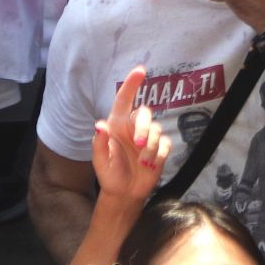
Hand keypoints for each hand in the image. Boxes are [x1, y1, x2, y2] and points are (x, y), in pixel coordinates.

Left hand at [92, 65, 172, 204]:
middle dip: (144, 128)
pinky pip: (165, 144)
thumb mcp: (100, 162)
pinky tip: (150, 165)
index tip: (140, 70)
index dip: (131, 84)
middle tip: (139, 145)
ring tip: (143, 163)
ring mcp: (148, 138)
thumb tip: (99, 125)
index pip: (124, 100)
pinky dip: (159, 155)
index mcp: (117, 125)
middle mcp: (133, 128)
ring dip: (150, 148)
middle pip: (145, 114)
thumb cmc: (109, 174)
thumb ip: (100, 143)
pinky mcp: (159, 149)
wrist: (125, 194)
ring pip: (157, 130)